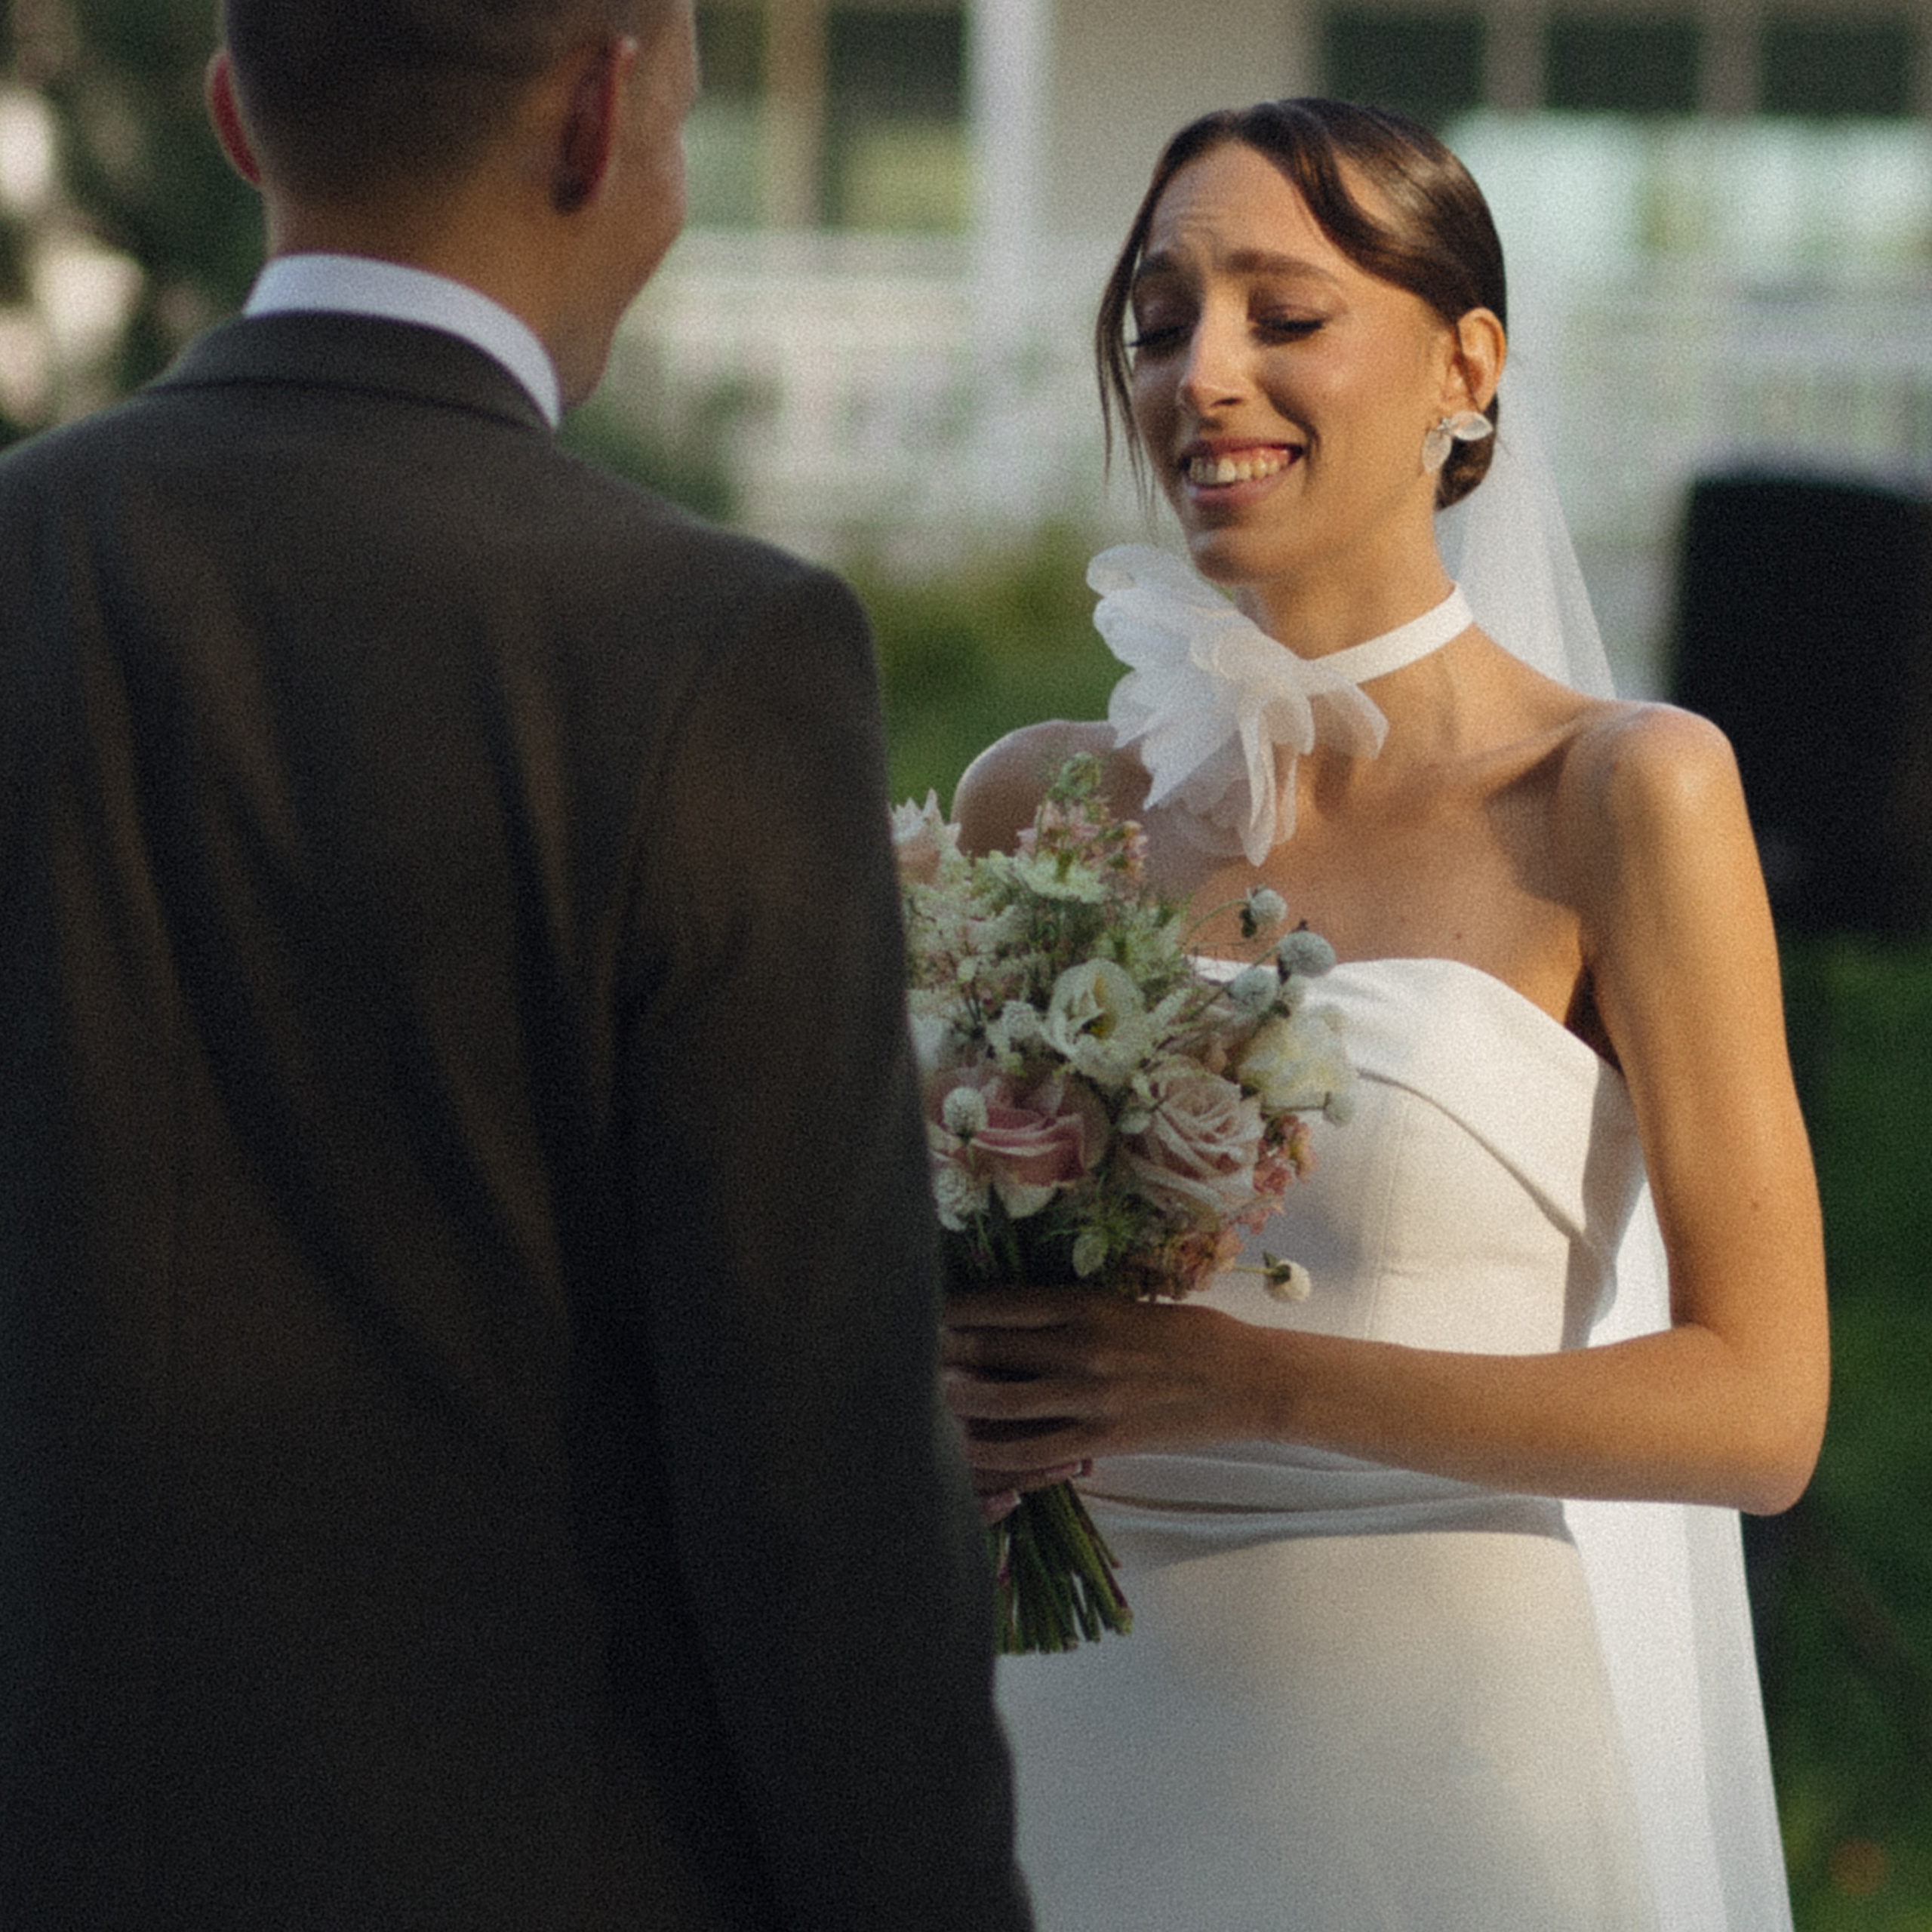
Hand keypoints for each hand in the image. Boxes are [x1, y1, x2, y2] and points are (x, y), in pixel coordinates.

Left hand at [941, 1286, 1282, 1483]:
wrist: (1248, 1380)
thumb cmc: (1193, 1335)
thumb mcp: (1129, 1305)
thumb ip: (1076, 1313)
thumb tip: (1018, 1319)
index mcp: (1087, 1305)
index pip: (1002, 1304)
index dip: (956, 1309)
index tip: (927, 1308)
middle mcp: (1081, 1347)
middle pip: (991, 1348)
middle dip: (943, 1351)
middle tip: (908, 1351)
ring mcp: (1089, 1397)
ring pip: (1000, 1401)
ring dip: (956, 1399)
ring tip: (925, 1396)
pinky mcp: (1102, 1439)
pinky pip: (1032, 1452)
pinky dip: (994, 1452)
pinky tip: (969, 1449)